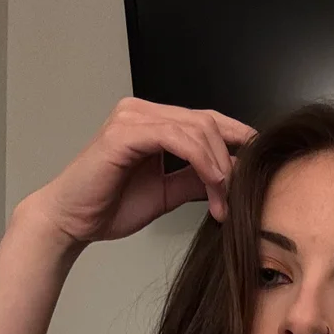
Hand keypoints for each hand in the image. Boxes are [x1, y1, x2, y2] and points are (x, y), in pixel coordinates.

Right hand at [24, 97, 256, 245]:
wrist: (73, 221)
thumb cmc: (111, 205)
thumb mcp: (167, 193)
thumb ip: (195, 179)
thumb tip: (229, 177)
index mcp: (153, 122)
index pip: (206, 120)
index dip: (238, 138)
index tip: (260, 165)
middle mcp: (143, 112)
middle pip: (208, 122)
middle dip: (231, 159)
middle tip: (239, 196)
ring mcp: (132, 118)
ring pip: (197, 128)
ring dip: (219, 166)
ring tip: (224, 199)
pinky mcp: (124, 133)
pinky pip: (177, 138)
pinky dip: (201, 161)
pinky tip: (212, 185)